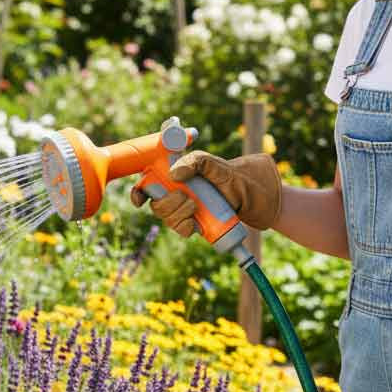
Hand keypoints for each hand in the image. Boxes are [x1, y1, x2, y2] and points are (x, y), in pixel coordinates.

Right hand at [130, 150, 282, 236]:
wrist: (253, 198)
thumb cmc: (232, 177)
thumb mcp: (216, 165)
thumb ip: (196, 162)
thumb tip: (175, 174)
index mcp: (175, 176)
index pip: (147, 184)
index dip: (138, 192)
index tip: (140, 198)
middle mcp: (177, 193)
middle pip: (155, 203)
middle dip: (166, 203)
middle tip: (186, 198)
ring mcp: (185, 210)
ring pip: (166, 217)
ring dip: (178, 214)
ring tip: (195, 208)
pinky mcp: (195, 224)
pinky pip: (180, 230)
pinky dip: (185, 228)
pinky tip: (195, 224)